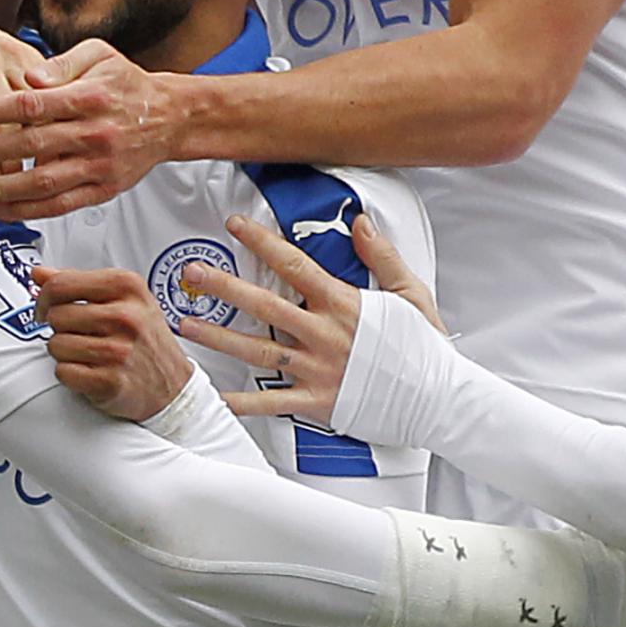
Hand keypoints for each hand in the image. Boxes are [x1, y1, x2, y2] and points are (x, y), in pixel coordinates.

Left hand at [0, 39, 177, 216]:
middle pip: (31, 146)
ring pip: (43, 182)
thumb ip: (60, 63)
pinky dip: (29, 211)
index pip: (30, 105)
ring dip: (1, 189)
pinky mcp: (104, 189)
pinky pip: (62, 205)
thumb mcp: (98, 55)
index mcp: (88, 97)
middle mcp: (94, 133)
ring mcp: (99, 165)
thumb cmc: (127, 85)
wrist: (170, 117)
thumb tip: (28, 76)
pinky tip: (2, 209)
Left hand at [30, 266, 194, 421]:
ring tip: (87, 353)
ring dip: (64, 352)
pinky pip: (63, 372)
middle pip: (56, 315)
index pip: (61, 284)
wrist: (173, 385)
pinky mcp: (110, 381)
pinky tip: (89, 370)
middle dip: (59, 327)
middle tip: (78, 334)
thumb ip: (79, 282)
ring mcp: (118, 350)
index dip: (44, 297)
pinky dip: (70, 374)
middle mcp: (125, 316)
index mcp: (127, 286)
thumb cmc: (145, 338)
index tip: (44, 307)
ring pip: (56, 345)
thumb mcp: (123, 298)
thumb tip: (39, 273)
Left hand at [174, 211, 436, 423]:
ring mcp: (318, 370)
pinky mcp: (317, 402)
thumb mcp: (410, 293)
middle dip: (223, 287)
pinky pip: (271, 404)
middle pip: (265, 305)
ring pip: (258, 351)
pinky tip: (212, 396)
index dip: (261, 242)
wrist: (439, 399)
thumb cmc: (426, 346)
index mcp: (344, 304)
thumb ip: (382, 255)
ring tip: (186, 324)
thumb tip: (359, 222)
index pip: (294, 264)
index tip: (233, 224)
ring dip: (219, 338)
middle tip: (191, 273)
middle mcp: (324, 335)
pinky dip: (240, 404)